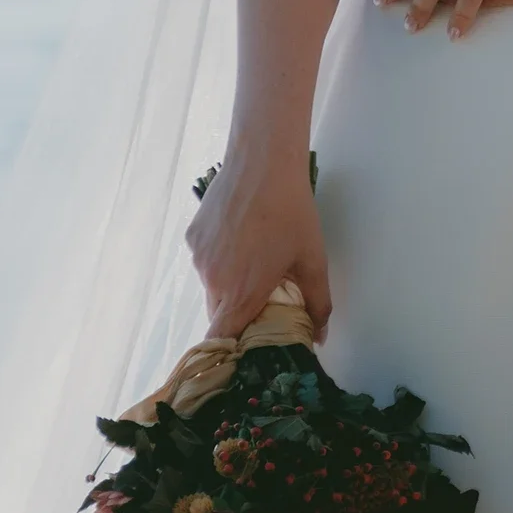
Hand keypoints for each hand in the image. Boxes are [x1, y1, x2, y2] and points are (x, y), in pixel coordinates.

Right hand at [186, 151, 331, 341]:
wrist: (262, 162)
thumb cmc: (292, 212)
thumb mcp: (313, 259)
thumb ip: (318, 303)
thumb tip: (320, 336)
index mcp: (240, 293)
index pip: (221, 340)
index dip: (231, 349)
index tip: (247, 347)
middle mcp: (211, 280)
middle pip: (219, 313)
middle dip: (239, 312)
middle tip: (264, 296)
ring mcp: (198, 258)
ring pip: (211, 285)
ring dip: (229, 283)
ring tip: (256, 258)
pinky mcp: (193, 236)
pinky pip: (205, 260)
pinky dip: (220, 259)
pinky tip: (242, 235)